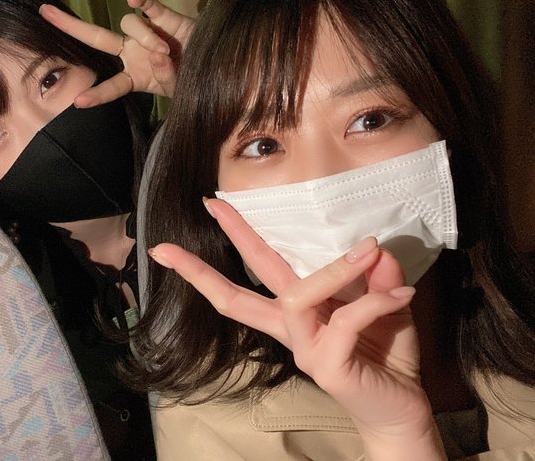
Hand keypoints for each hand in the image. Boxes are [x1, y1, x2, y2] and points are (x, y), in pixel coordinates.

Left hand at [39, 0, 192, 105]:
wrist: (216, 66)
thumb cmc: (194, 81)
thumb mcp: (178, 89)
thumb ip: (165, 76)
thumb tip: (158, 54)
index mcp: (134, 76)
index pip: (111, 86)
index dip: (97, 95)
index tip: (78, 103)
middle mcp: (134, 52)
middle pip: (97, 38)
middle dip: (70, 26)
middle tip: (45, 13)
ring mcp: (146, 33)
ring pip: (129, 25)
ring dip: (146, 38)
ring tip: (168, 52)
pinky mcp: (164, 16)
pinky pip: (147, 5)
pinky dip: (141, 1)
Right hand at [148, 198, 445, 460]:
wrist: (402, 408)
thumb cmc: (386, 354)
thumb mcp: (384, 304)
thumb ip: (376, 276)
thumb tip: (373, 247)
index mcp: (296, 313)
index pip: (252, 277)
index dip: (231, 245)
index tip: (212, 206)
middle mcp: (290, 330)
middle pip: (239, 295)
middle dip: (223, 250)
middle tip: (210, 205)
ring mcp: (305, 350)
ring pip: (296, 299)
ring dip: (333, 270)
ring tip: (369, 248)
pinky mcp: (328, 367)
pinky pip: (346, 320)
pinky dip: (376, 300)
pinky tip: (402, 295)